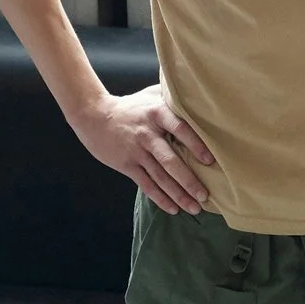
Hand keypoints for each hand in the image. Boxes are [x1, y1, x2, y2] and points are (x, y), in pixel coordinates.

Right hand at [76, 84, 215, 215]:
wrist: (94, 115)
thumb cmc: (131, 106)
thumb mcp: (151, 94)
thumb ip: (174, 96)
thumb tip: (200, 94)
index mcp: (157, 114)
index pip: (180, 129)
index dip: (195, 144)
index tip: (210, 160)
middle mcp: (147, 134)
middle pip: (170, 161)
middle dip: (188, 181)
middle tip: (205, 196)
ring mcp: (136, 152)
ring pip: (160, 178)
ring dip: (178, 195)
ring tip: (194, 207)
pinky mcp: (127, 165)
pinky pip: (146, 185)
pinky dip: (160, 198)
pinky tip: (173, 209)